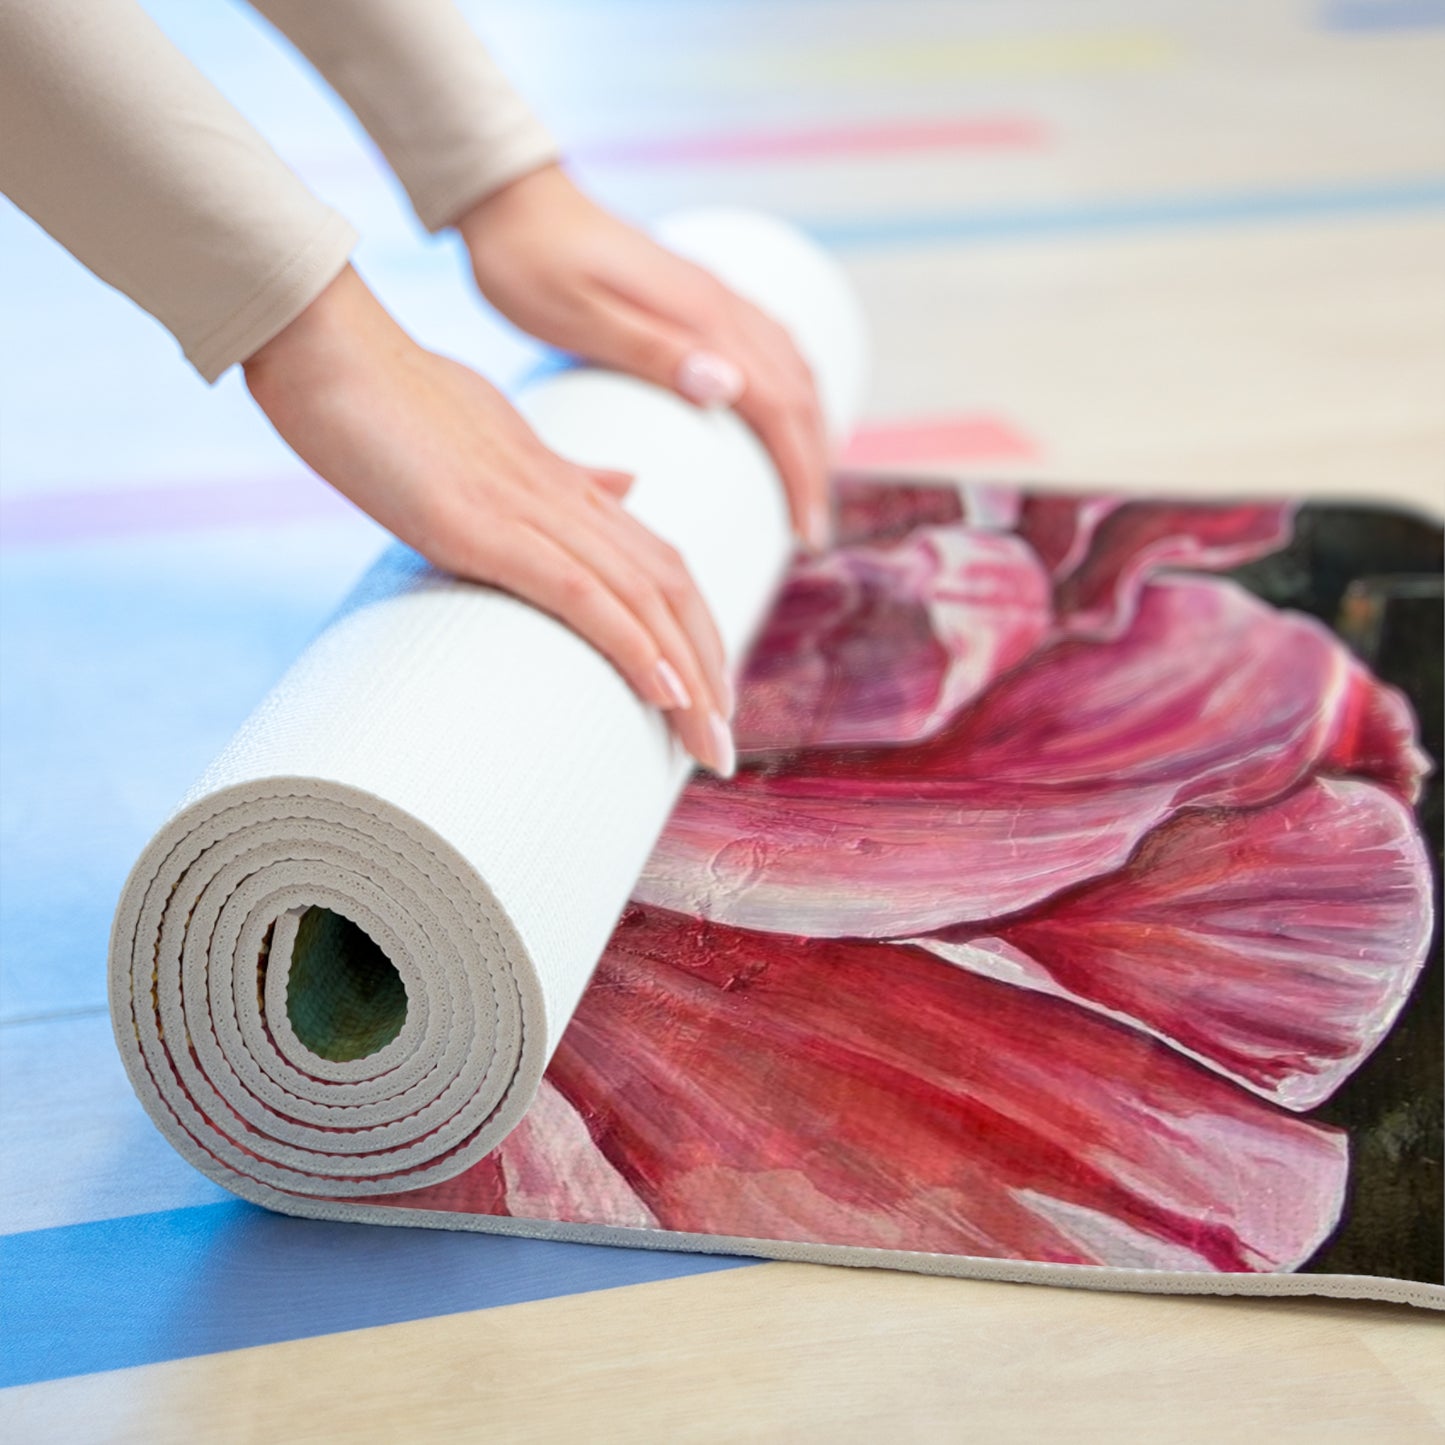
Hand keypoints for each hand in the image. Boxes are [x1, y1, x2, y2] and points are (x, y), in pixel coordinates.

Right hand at [243, 266, 735, 775]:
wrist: (325, 346)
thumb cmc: (389, 395)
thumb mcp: (494, 436)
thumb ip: (562, 471)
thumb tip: (623, 486)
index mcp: (564, 484)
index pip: (658, 563)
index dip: (693, 630)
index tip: (706, 694)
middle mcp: (564, 498)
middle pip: (670, 588)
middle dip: (706, 671)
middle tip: (720, 747)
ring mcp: (528, 510)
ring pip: (643, 597)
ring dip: (687, 678)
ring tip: (709, 746)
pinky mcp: (483, 528)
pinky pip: (581, 592)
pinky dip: (631, 643)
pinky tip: (664, 693)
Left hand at [457, 163, 831, 551]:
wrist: (508, 196)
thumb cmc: (528, 264)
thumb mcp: (577, 318)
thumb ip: (651, 352)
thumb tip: (730, 389)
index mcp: (702, 316)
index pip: (780, 407)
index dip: (800, 476)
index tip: (804, 536)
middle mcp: (722, 303)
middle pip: (800, 394)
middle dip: (814, 468)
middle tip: (809, 534)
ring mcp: (715, 295)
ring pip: (795, 369)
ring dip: (812, 431)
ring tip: (805, 489)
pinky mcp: (699, 295)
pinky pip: (774, 348)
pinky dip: (794, 392)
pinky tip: (784, 416)